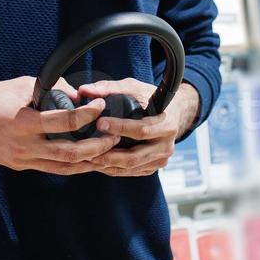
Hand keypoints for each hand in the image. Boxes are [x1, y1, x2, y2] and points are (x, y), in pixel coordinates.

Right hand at [0, 75, 117, 174]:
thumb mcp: (19, 86)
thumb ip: (50, 89)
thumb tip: (75, 94)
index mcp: (24, 122)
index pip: (67, 122)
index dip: (88, 114)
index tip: (99, 106)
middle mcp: (24, 145)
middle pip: (70, 152)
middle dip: (96, 146)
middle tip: (113, 136)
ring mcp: (21, 159)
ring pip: (63, 167)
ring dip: (87, 161)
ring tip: (105, 152)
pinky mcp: (18, 165)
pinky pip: (49, 167)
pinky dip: (69, 165)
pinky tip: (83, 160)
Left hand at [71, 80, 200, 176]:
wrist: (175, 112)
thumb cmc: (152, 98)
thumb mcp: (135, 87)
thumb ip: (110, 88)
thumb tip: (84, 90)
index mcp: (166, 124)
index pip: (141, 130)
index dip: (120, 127)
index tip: (100, 122)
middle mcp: (166, 145)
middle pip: (135, 156)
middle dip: (109, 154)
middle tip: (88, 147)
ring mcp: (161, 159)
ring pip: (131, 167)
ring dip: (108, 164)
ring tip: (88, 157)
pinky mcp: (154, 166)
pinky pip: (132, 171)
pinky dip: (114, 169)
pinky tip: (98, 162)